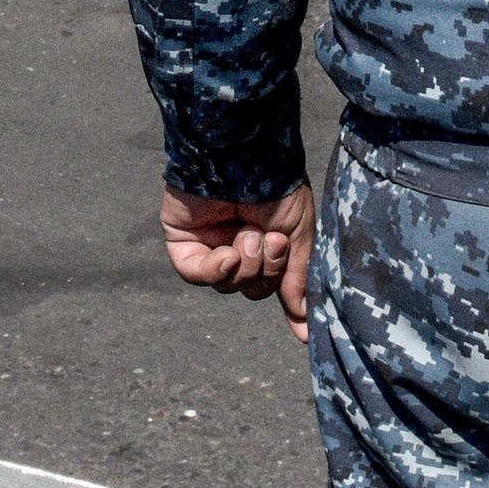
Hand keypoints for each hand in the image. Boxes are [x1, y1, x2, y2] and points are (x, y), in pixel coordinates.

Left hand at [161, 182, 316, 335]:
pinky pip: (197, 274)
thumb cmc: (277, 187)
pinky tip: (228, 254)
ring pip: (227, 284)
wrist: (245, 157)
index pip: (273, 282)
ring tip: (249, 234)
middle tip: (272, 241)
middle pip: (252, 287)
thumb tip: (306, 326)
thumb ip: (296, 281)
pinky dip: (215, 270)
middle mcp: (238, 243)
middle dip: (266, 270)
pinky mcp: (183, 240)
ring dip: (244, 264)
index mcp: (267, 240)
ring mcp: (209, 243)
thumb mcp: (297, 236)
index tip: (302, 330)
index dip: (286, 296)